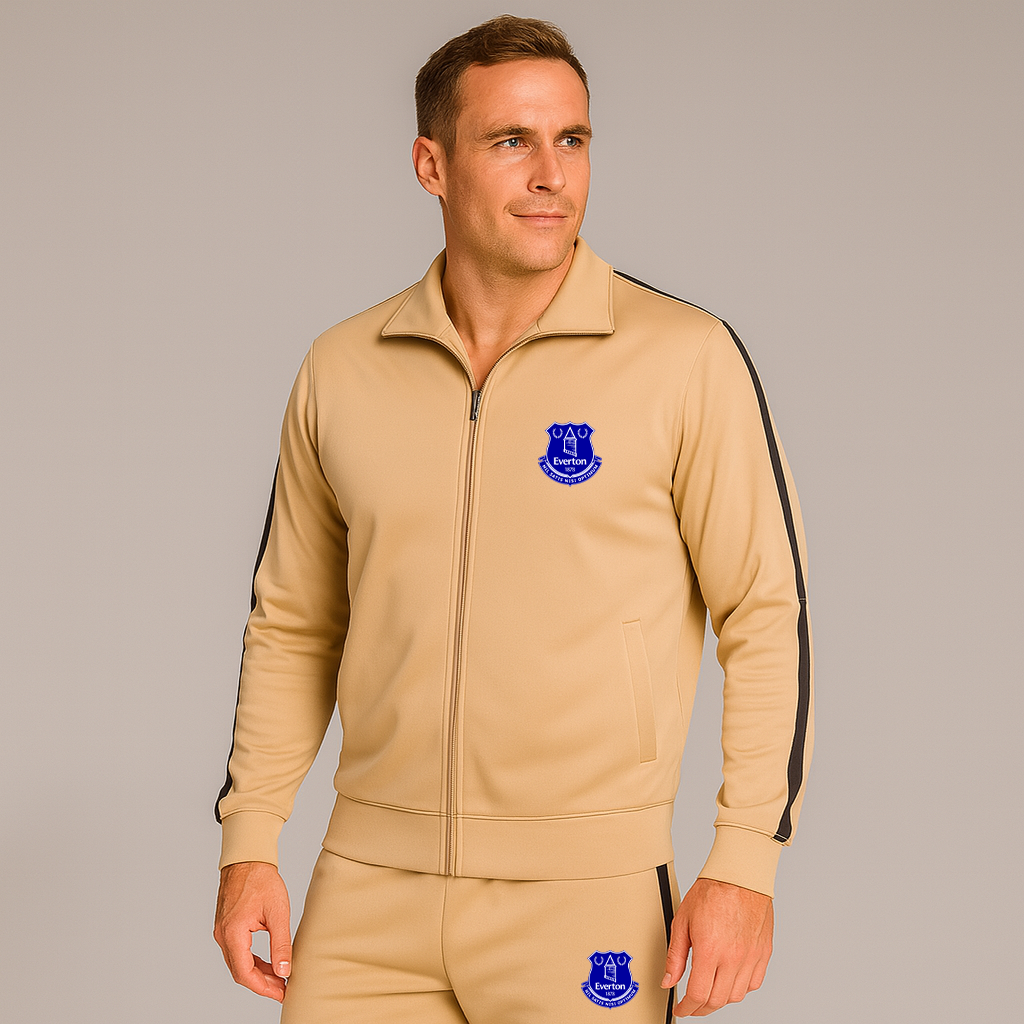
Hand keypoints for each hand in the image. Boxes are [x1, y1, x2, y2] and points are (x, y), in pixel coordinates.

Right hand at [213, 861, 291, 1001]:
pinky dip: (251, 961)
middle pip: (239, 972)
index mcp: (233, 932)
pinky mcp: (225, 927)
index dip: (263, 988)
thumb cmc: (262, 880)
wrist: (248, 859)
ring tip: (278, 977)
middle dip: (261, 983)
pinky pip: (236, 952)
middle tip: (283, 988)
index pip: (245, 973)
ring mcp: (222, 931)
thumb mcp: (277, 912)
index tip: (282, 992)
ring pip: (237, 963)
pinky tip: (267, 963)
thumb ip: (281, 944)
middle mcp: (223, 935)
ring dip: (257, 973)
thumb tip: (284, 970)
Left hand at [661, 877, 772, 1016]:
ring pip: (736, 996)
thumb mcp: (683, 920)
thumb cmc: (712, 891)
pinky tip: (730, 980)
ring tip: (709, 991)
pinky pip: (753, 984)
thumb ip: (675, 955)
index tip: (681, 1009)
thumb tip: (668, 980)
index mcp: (710, 949)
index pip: (698, 994)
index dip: (686, 1008)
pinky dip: (740, 988)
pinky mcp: (763, 953)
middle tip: (691, 1005)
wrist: (740, 875)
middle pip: (717, 1001)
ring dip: (720, 999)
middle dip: (701, 1008)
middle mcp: (733, 957)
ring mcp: (751, 957)